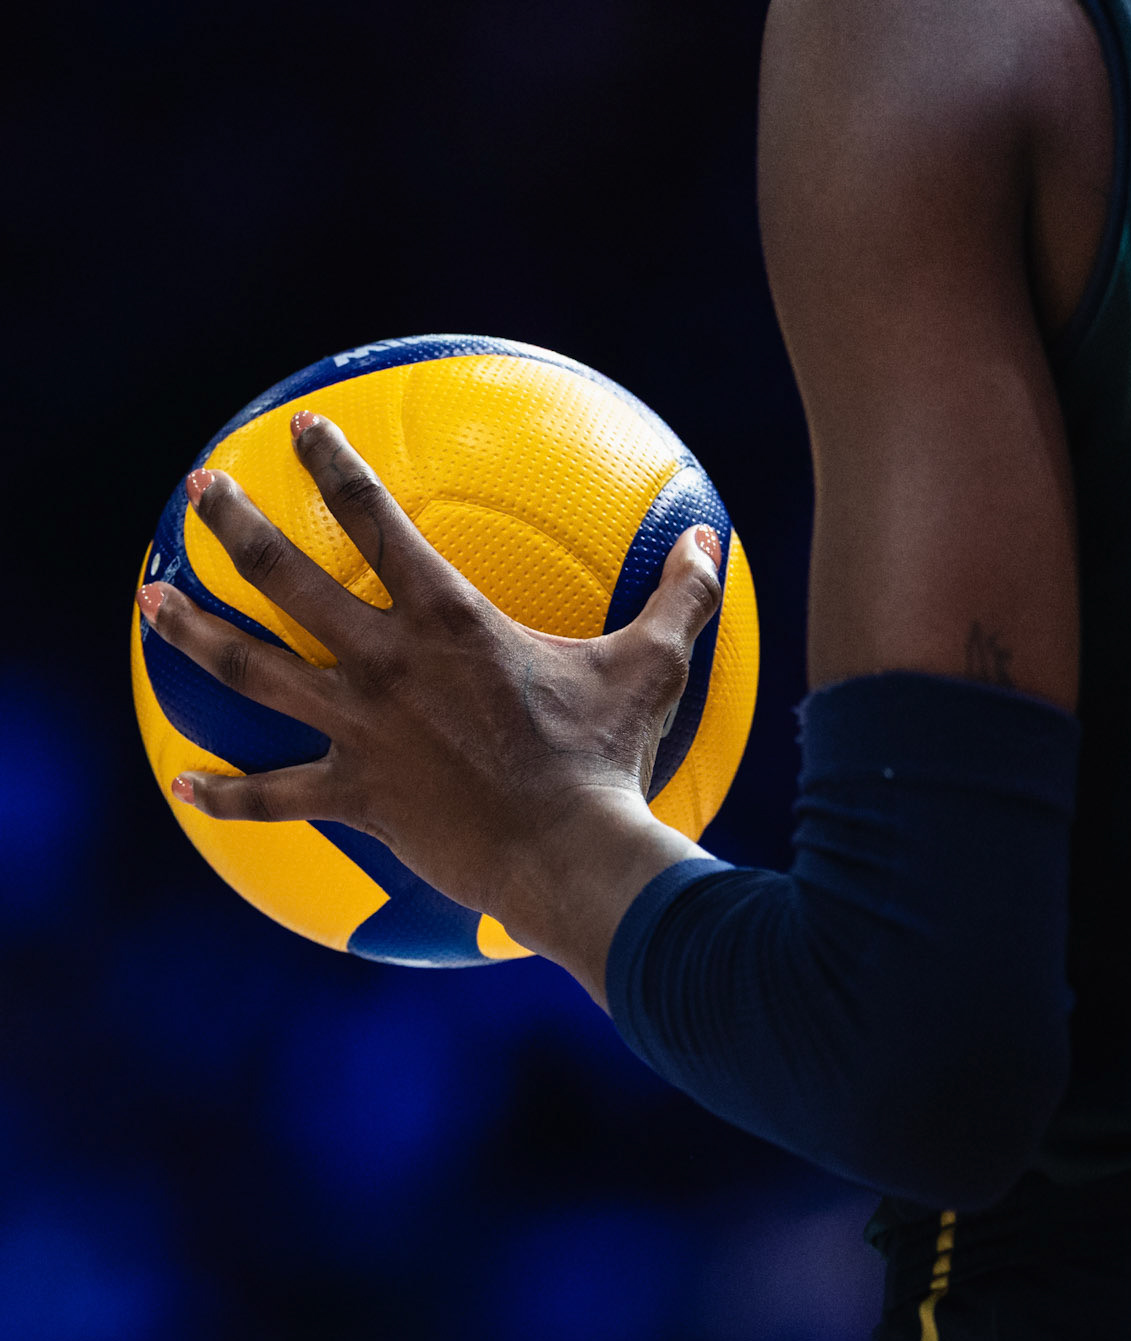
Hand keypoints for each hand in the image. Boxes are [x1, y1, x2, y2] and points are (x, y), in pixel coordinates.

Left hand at [136, 411, 723, 998]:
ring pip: (253, 671)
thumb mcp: (653, 669)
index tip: (297, 432)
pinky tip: (183, 784)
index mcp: (447, 619)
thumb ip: (679, 599)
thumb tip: (716, 543)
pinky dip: (226, 792)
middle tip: (198, 492)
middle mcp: (387, 664)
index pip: (374, 519)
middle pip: (288, 579)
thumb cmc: (608, 760)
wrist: (570, 855)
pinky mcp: (357, 796)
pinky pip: (275, 795)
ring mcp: (361, 730)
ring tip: (150, 602)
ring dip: (195, 633)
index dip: (331, 466)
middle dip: (236, 526)